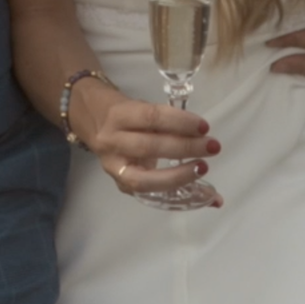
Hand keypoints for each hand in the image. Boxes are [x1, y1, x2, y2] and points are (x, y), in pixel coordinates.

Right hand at [80, 87, 220, 203]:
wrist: (93, 120)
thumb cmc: (125, 112)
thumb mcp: (141, 107)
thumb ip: (167, 121)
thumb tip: (203, 133)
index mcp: (119, 115)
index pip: (151, 117)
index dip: (179, 122)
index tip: (204, 126)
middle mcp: (112, 142)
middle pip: (149, 147)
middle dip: (184, 148)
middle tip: (211, 146)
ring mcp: (113, 168)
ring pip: (145, 179)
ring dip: (180, 176)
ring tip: (203, 168)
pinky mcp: (120, 185)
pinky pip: (149, 193)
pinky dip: (177, 195)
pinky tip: (203, 196)